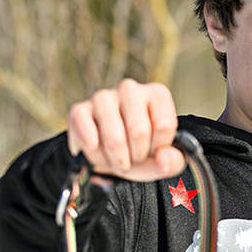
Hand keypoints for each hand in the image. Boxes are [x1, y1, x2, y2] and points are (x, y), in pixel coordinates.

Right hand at [67, 78, 184, 180]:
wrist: (107, 156)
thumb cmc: (139, 152)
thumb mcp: (163, 161)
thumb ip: (173, 162)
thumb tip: (163, 159)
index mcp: (157, 94)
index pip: (164, 125)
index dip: (158, 148)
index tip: (153, 152)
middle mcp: (130, 89)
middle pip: (139, 132)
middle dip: (136, 157)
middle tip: (133, 160)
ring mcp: (102, 97)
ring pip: (114, 137)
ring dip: (116, 158)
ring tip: (117, 160)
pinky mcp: (79, 110)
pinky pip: (87, 135)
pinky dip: (94, 154)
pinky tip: (97, 151)